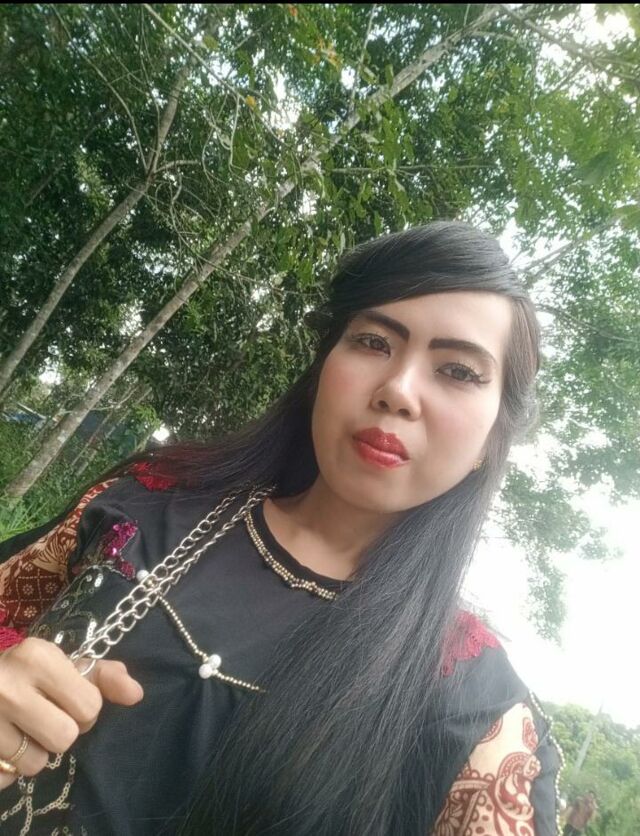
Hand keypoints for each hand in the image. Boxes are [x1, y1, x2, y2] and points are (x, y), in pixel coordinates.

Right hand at [0, 637, 142, 789]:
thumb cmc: (27, 674)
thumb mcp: (63, 665)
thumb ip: (104, 677)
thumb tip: (136, 694)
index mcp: (37, 657)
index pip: (89, 705)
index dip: (84, 707)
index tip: (65, 698)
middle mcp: (9, 686)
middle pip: (65, 738)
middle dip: (61, 731)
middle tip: (46, 716)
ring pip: (36, 763)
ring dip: (34, 752)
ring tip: (22, 729)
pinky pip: (9, 778)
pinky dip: (9, 767)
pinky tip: (3, 741)